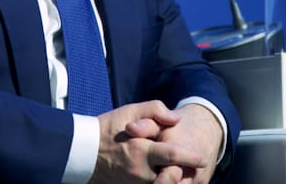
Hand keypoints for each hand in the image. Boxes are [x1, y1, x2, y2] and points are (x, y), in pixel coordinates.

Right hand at [89, 100, 206, 182]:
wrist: (82, 152)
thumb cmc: (107, 129)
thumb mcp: (128, 111)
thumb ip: (154, 109)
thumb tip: (176, 118)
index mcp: (140, 150)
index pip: (172, 155)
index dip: (191, 157)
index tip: (203, 158)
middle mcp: (140, 171)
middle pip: (171, 176)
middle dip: (184, 174)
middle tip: (194, 168)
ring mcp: (135, 183)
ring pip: (162, 183)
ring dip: (171, 179)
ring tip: (178, 171)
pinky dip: (159, 181)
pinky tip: (162, 174)